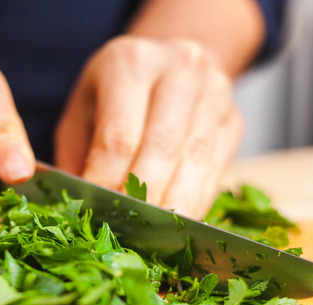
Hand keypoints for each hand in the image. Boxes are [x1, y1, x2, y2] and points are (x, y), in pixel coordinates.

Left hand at [54, 36, 242, 217]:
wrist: (170, 60)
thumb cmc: (115, 91)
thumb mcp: (83, 109)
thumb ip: (79, 154)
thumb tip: (78, 205)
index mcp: (130, 63)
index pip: (119, 134)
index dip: (108, 181)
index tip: (95, 212)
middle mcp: (179, 70)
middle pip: (162, 147)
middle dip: (142, 198)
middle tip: (125, 231)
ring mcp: (214, 93)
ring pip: (194, 161)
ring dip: (172, 206)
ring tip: (151, 237)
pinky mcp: (234, 119)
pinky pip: (215, 170)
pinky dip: (195, 202)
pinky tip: (176, 223)